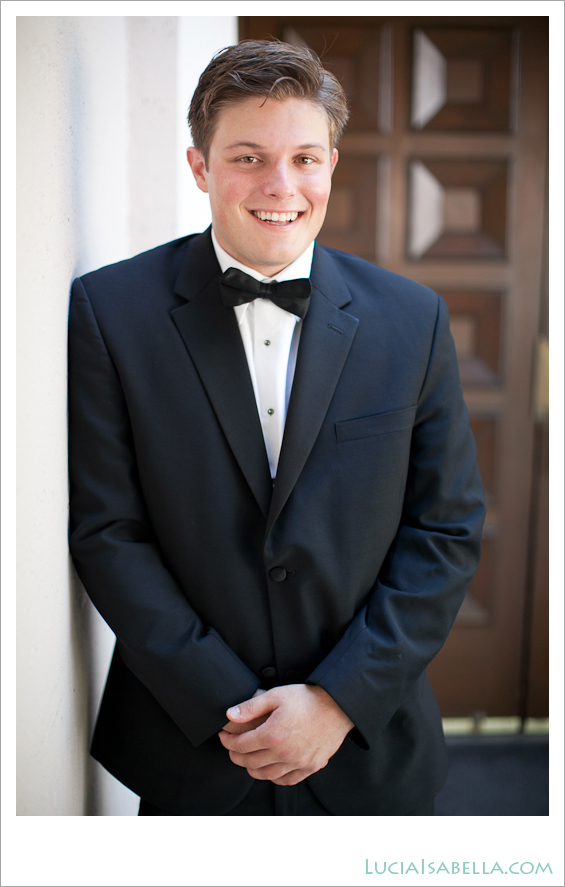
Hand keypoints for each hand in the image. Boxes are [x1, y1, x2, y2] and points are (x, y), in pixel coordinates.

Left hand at [218, 684, 353, 784]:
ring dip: (252, 768)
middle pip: (250, 763)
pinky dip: (274, 777)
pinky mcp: (310, 766)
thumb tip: (229, 715)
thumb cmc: (307, 699)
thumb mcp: (276, 695)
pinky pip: (287, 780)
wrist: (337, 706)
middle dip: (236, 756)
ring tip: (248, 759)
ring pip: (266, 775)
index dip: (228, 742)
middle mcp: (284, 753)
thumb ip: (251, 707)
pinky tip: (271, 768)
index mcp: (272, 735)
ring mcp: (298, 762)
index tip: (223, 737)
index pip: (241, 745)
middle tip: (232, 748)